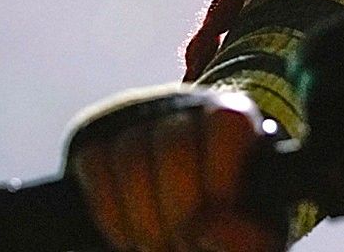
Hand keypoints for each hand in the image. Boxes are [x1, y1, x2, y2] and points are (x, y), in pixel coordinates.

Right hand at [65, 84, 283, 251]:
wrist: (183, 215)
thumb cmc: (225, 219)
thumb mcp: (246, 224)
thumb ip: (248, 234)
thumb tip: (212, 230)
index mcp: (236, 118)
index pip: (226, 122)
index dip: (219, 177)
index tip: (214, 226)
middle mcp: (186, 107)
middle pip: (175, 145)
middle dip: (177, 210)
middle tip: (183, 246)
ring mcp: (138, 116)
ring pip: (130, 155)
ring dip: (142, 217)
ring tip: (158, 247)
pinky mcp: (98, 134)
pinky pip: (95, 160)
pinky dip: (109, 210)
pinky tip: (128, 237)